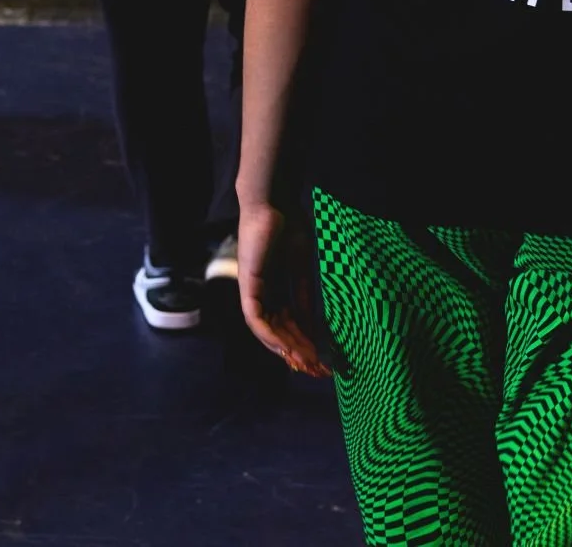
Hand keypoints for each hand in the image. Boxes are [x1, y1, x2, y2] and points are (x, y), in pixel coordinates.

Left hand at [238, 200, 330, 377]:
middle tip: (318, 369)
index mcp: (276, 287)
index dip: (305, 342)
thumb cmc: (290, 226)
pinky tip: (287, 349)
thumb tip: (312, 326)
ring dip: (287, 349)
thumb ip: (304, 296)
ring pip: (267, 331)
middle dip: (299, 351)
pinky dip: (271, 336)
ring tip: (307, 364)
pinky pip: (256, 319)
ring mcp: (253, 290)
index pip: (289, 323)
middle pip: (279, 331)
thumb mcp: (303, 268)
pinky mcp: (247, 285)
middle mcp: (262, 292)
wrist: (276, 201)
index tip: (323, 357)